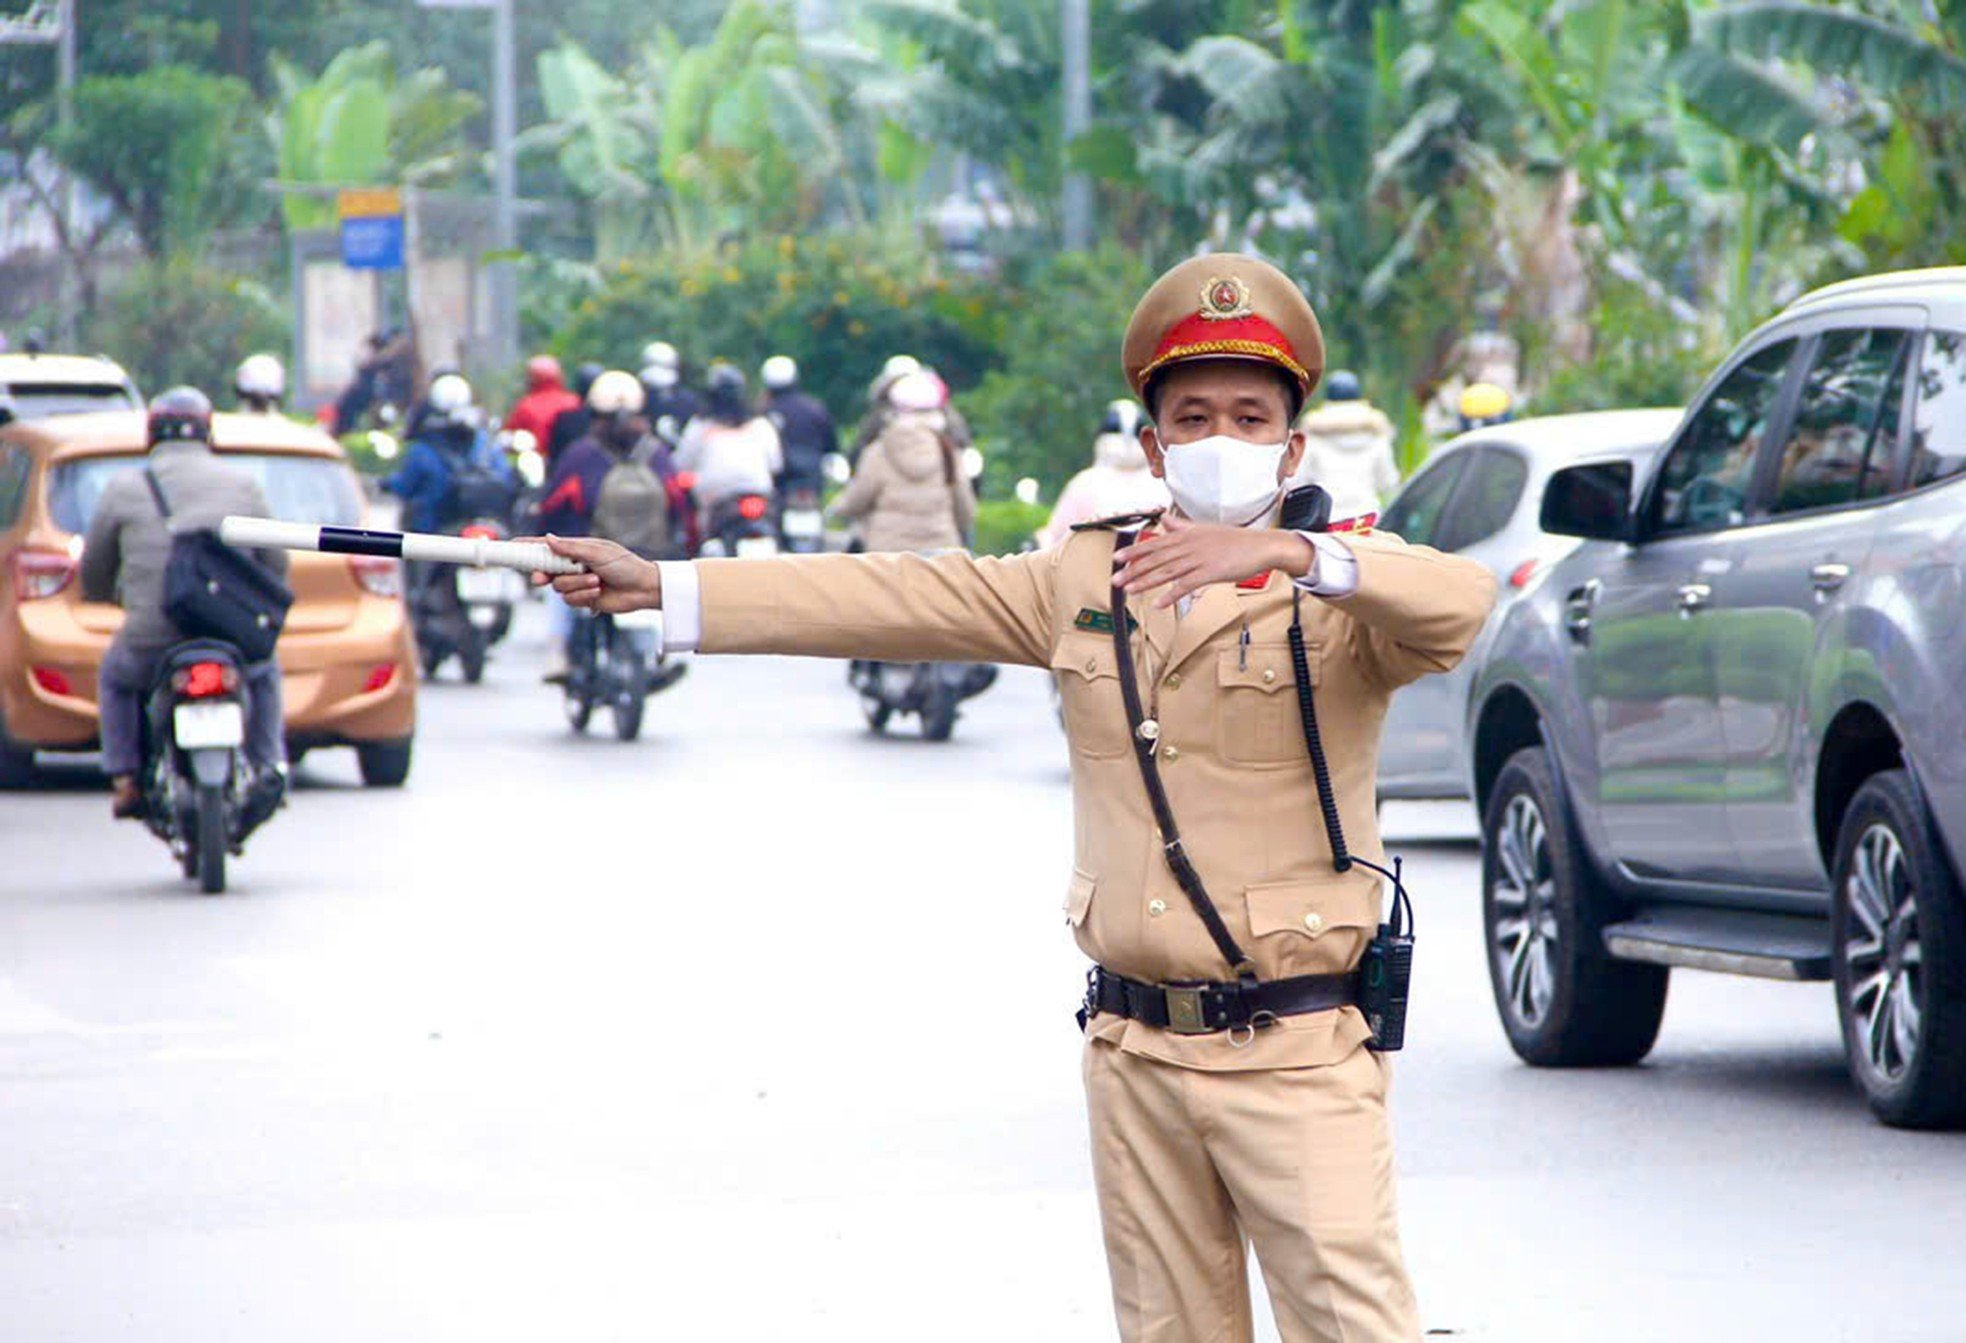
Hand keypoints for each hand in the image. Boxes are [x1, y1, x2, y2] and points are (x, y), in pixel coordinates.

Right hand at [530, 535, 663, 613]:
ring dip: (576, 585)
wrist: (643, 588)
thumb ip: (571, 548)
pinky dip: (583, 595)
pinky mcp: (583, 598)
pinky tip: (597, 591)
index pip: (546, 547)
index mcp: (575, 549)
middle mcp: (572, 566)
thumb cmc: (625, 564)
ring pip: (558, 587)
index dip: (528, 547)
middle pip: (544, 570)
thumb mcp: (597, 552)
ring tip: (596, 580)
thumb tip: (548, 539)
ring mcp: (577, 582)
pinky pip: (570, 600)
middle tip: (541, 578)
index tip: (511, 545)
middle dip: (542, 574)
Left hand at [1112, 514, 1314, 607]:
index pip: (1155, 543)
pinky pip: (1187, 585)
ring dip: (1147, 582)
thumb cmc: (1235, 540)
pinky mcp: (1211, 573)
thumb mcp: (1205, 529)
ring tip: (1130, 590)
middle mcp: (1190, 545)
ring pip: (1167, 571)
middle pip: (1156, 558)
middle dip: (1134, 569)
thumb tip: (1165, 520)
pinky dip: (1172, 595)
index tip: (1117, 558)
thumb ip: (1182, 526)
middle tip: (1116, 579)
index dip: (1134, 551)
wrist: (1261, 546)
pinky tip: (1160, 603)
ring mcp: (1200, 558)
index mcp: (1187, 534)